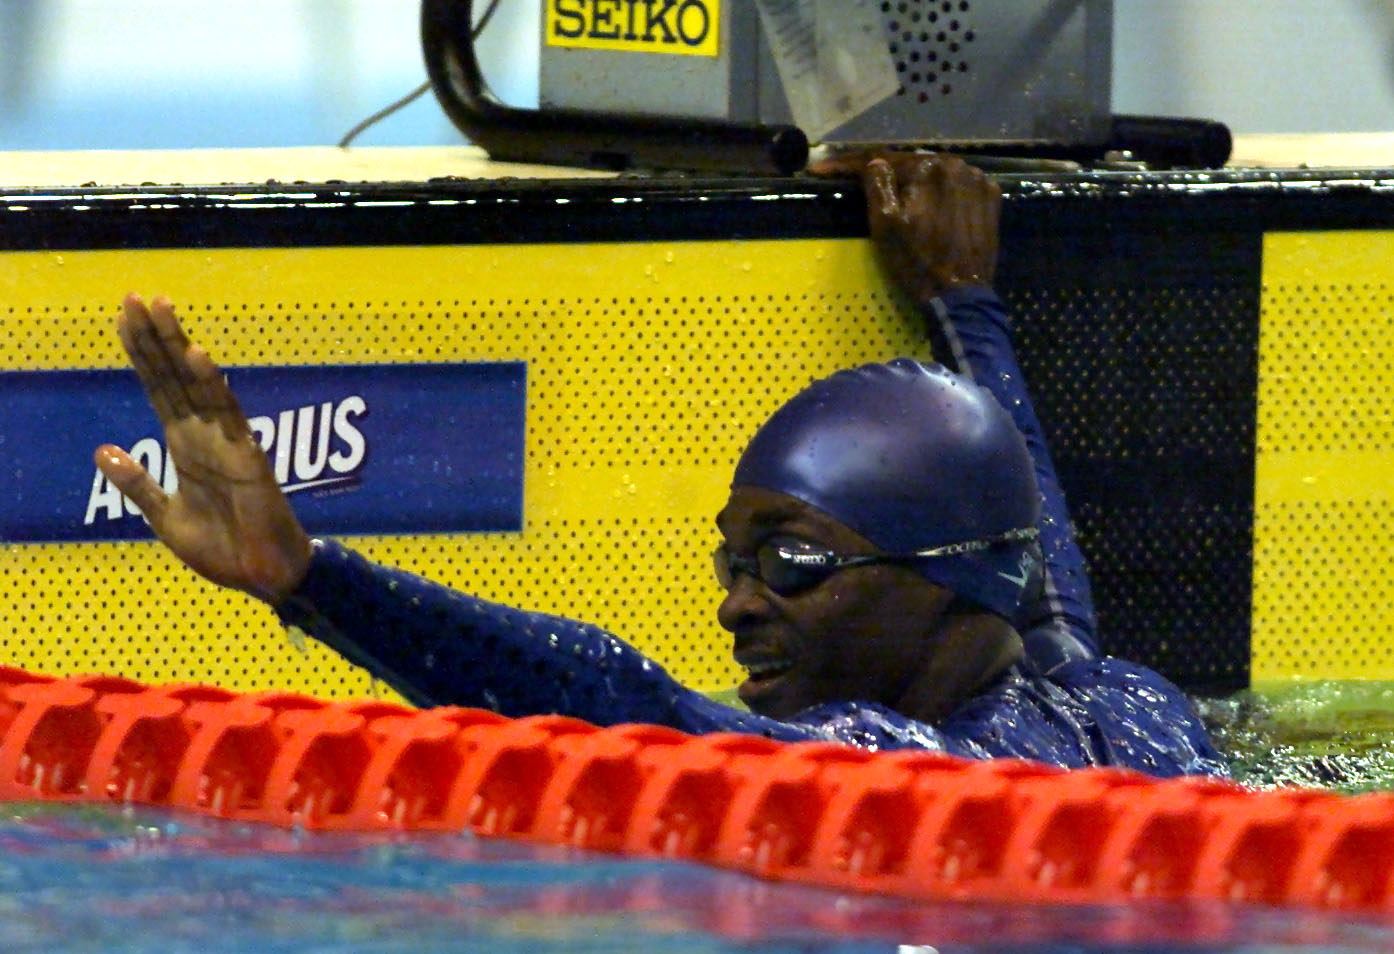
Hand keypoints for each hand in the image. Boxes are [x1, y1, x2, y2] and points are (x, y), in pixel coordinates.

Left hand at [95, 294, 312, 603]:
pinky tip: (198, 356)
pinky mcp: (247, 456)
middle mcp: (204, 434)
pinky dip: (213, 385)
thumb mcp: (164, 516)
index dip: (141, 355)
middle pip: (174, 376)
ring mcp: (227, 441)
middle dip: (155, 336)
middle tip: (136, 296)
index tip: (124, 318)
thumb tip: (104, 449)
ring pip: (198, 384)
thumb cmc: (222, 549)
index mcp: (185, 445)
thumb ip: (137, 483)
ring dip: (178, 345)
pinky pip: (228, 414)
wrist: (263, 575)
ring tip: (160, 308)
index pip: (158, 388)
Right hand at [814, 151, 1001, 304]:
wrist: (960, 295)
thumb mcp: (885, 225)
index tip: (820, 169)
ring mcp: (978, 180)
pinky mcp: (990, 198)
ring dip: (915, 180)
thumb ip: (877, 184)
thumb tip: (874, 162)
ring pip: (936, 173)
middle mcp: (957, 164)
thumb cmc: (916, 261)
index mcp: (928, 167)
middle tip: (857, 179)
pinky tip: (931, 203)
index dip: (848, 164)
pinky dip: (942, 190)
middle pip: (912, 164)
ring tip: (896, 192)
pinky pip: (958, 186)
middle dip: (886, 172)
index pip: (883, 159)